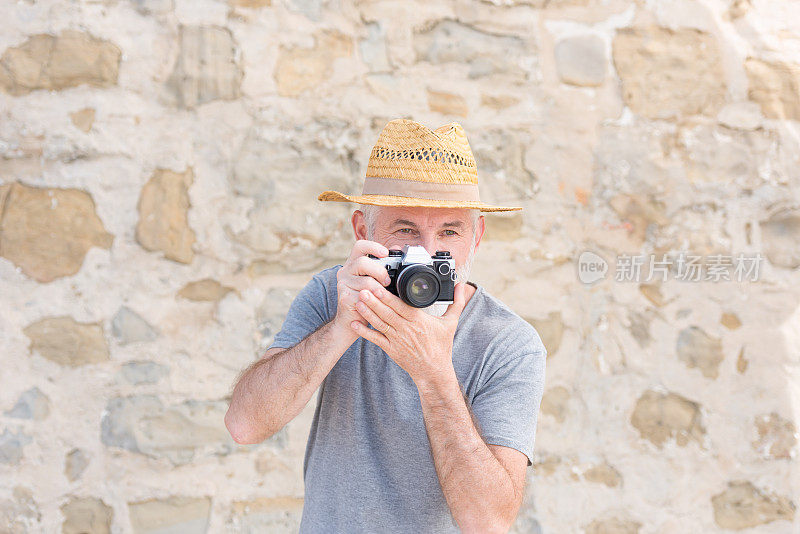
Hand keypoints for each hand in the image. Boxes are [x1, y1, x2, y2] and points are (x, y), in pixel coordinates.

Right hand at [332, 240, 391, 336]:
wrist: (353, 321)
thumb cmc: (367, 299)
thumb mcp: (376, 279)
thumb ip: (384, 265)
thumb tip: (397, 247)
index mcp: (353, 263)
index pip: (360, 246)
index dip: (373, 246)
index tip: (385, 253)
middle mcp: (345, 271)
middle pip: (362, 262)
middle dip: (380, 271)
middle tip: (387, 281)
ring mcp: (343, 284)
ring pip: (366, 281)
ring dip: (379, 289)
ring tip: (383, 295)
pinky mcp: (344, 297)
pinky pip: (364, 296)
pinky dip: (375, 300)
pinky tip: (377, 303)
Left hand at [350, 281, 467, 387]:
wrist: (434, 371)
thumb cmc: (441, 347)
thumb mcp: (451, 323)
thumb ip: (457, 303)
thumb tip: (463, 286)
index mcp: (419, 321)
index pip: (401, 306)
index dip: (389, 297)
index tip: (378, 286)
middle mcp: (407, 330)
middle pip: (388, 313)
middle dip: (374, 301)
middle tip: (362, 288)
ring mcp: (397, 340)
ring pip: (380, 323)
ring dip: (368, 312)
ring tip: (357, 300)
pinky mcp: (391, 349)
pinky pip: (375, 339)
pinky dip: (364, 332)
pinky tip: (354, 323)